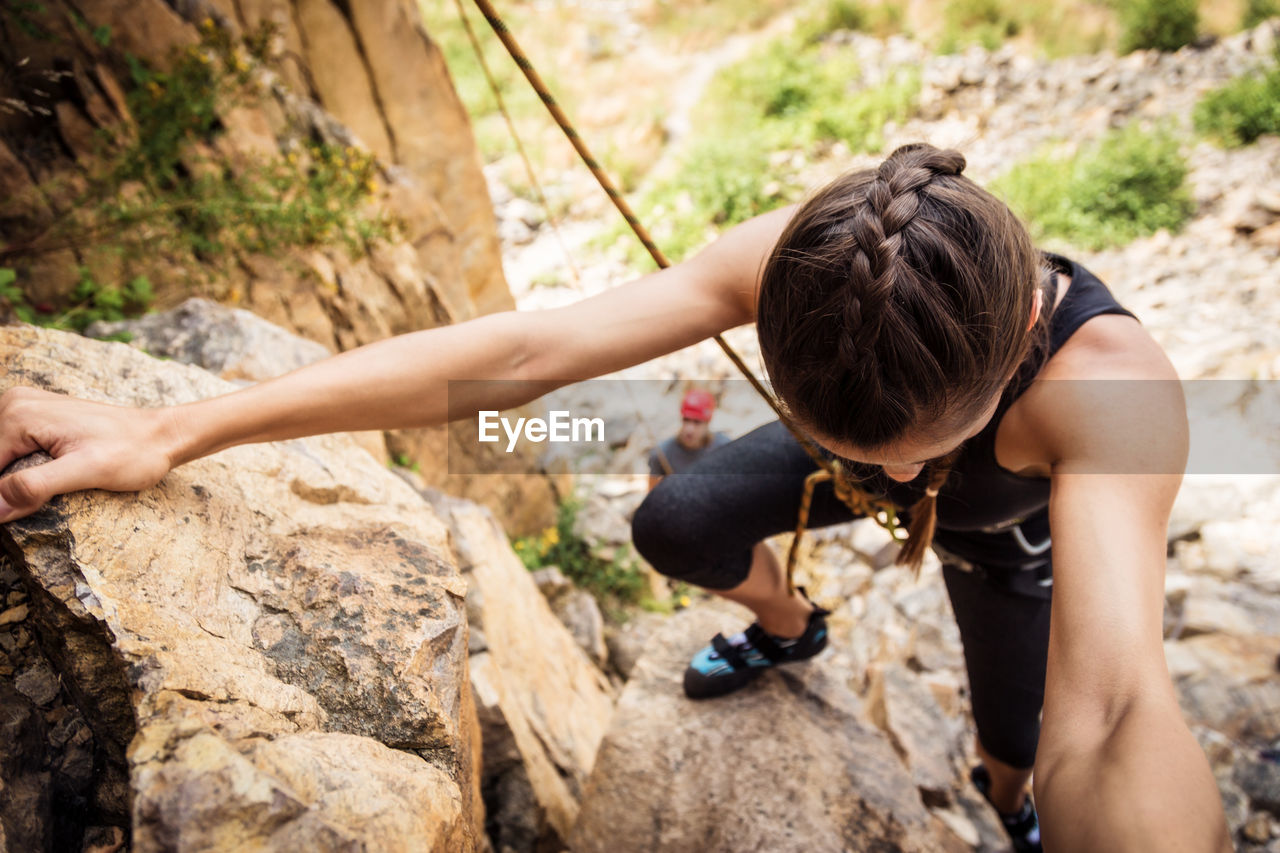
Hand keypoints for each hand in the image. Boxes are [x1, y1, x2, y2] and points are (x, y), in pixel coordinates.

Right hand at [0, 387, 178, 522]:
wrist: (161, 434)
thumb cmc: (133, 452)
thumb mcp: (87, 471)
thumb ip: (35, 486)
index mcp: (18, 416)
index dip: (0, 498)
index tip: (15, 512)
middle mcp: (14, 404)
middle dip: (5, 489)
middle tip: (36, 501)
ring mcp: (23, 407)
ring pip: (0, 456)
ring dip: (9, 481)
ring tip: (38, 493)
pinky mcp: (34, 417)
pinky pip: (9, 448)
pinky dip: (15, 470)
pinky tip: (37, 481)